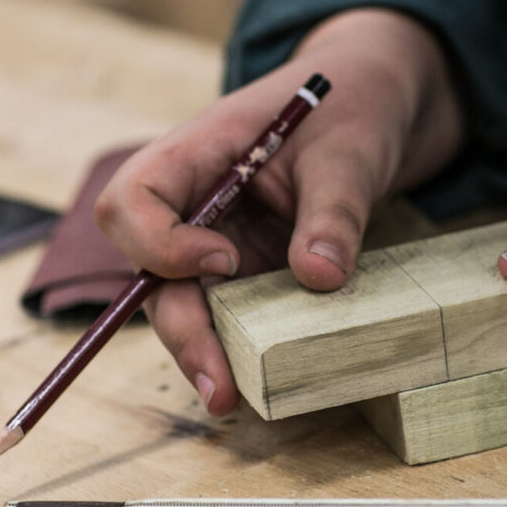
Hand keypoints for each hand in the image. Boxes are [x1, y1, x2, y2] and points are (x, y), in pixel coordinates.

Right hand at [95, 8, 464, 413]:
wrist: (372, 108)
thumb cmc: (352, 109)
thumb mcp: (352, 153)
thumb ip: (334, 211)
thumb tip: (318, 278)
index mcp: (198, 151)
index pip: (134, 199)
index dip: (161, 242)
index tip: (225, 260)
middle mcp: (195, 200)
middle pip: (152, 268)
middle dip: (181, 328)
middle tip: (219, 384)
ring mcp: (218, 235)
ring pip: (186, 299)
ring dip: (204, 348)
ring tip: (231, 399)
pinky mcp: (248, 264)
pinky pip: (229, 307)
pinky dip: (238, 342)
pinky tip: (259, 379)